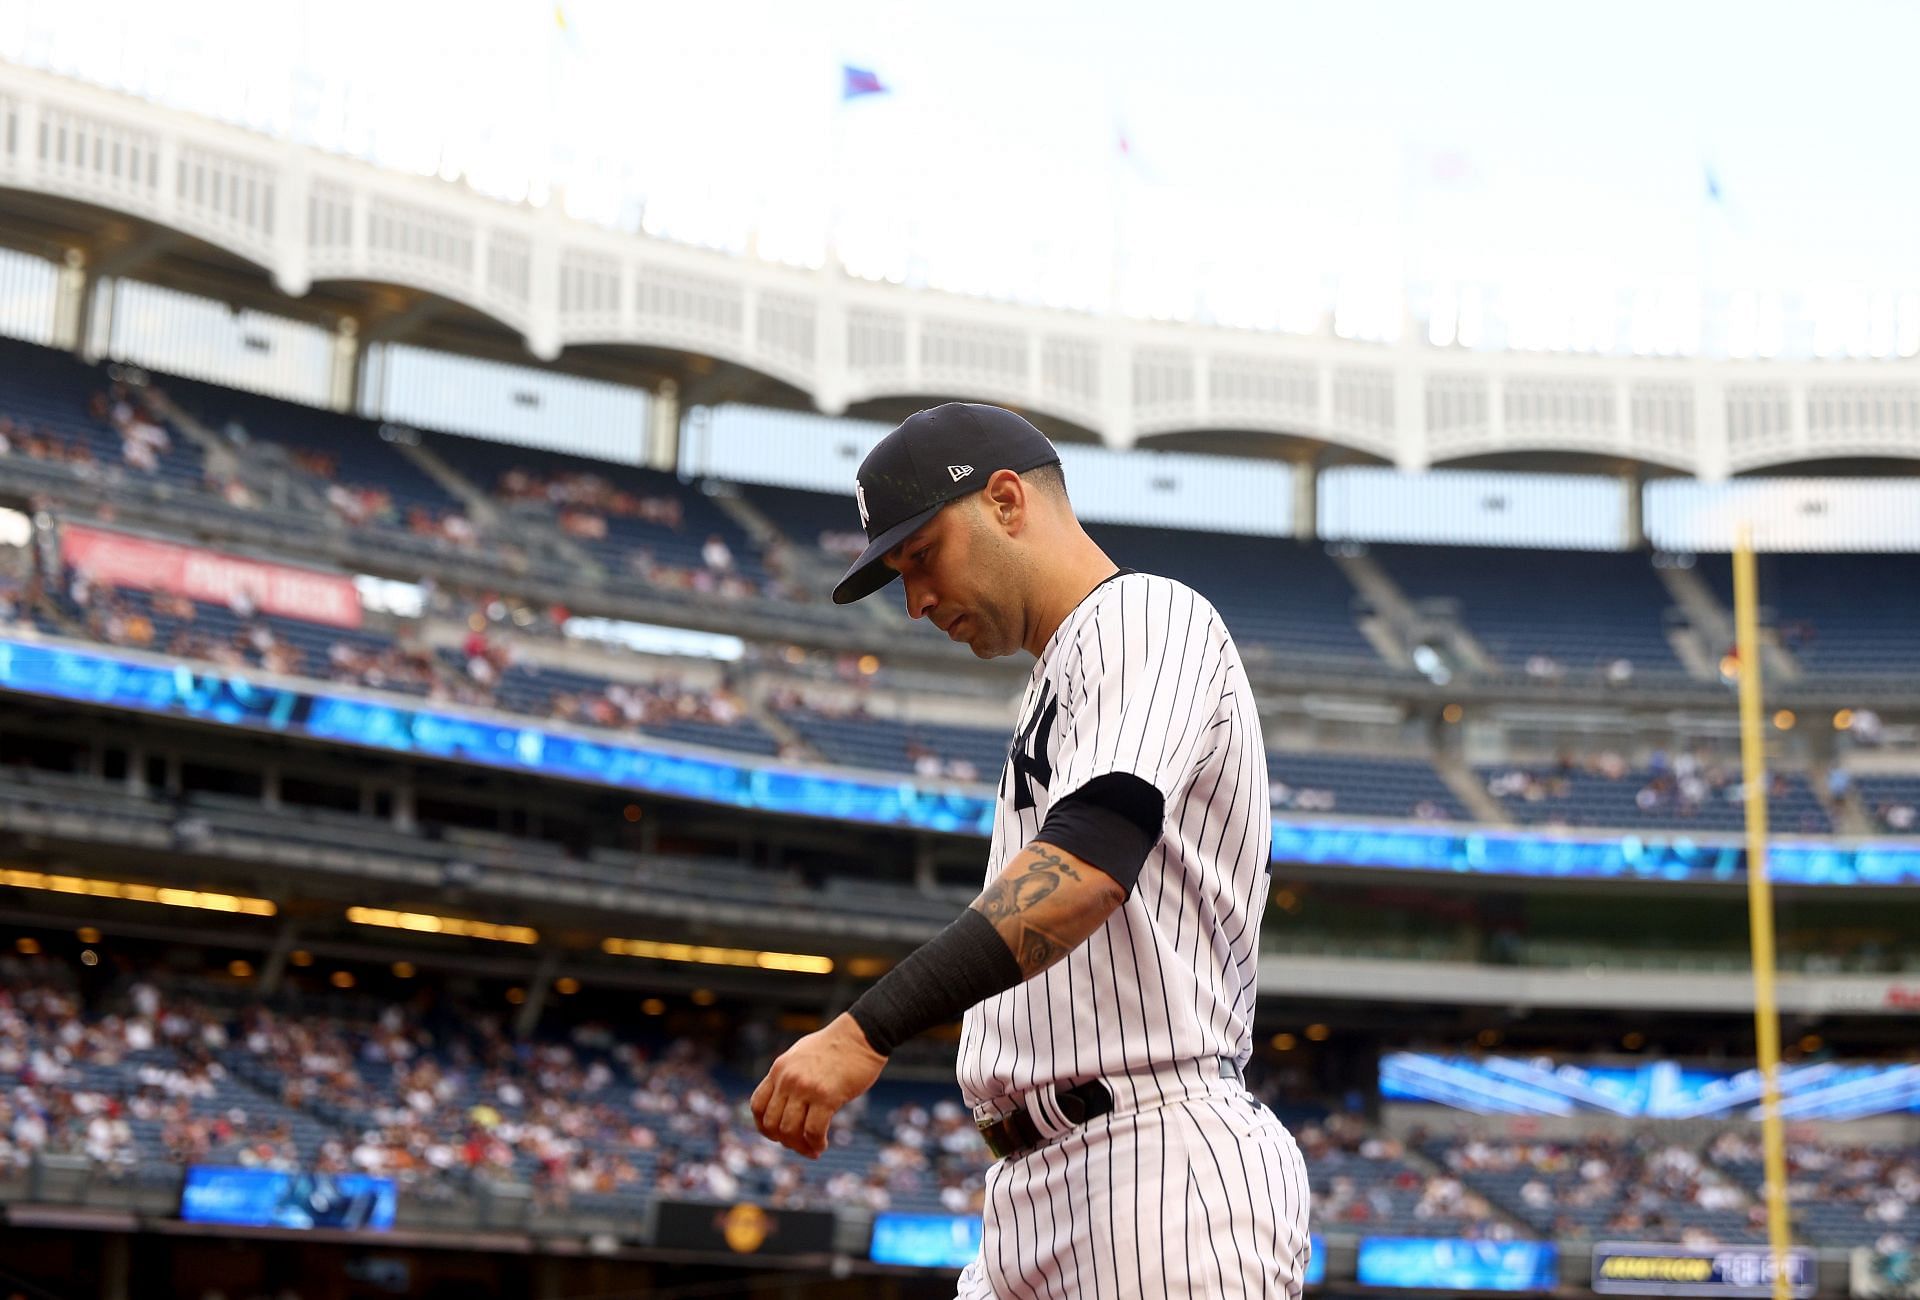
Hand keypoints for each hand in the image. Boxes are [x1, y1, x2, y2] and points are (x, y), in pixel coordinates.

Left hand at [749, 1013, 885, 1157]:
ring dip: (801, 1146)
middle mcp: (788, 1079)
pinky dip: (816, 1144)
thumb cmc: (836, 1046)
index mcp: (779, 1069)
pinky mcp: (827, 1096)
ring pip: (790, 1131)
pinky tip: (822, 1145)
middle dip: (784, 1141)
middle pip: (772, 1123)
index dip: (764, 1127)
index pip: (757, 1106)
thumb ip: (789, 1076)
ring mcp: (806, 1088)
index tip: (778, 1136)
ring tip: (813, 1149)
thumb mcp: (801, 1055)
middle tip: (800, 1146)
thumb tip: (786, 1102)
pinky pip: (813, 1131)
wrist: (861, 1034)